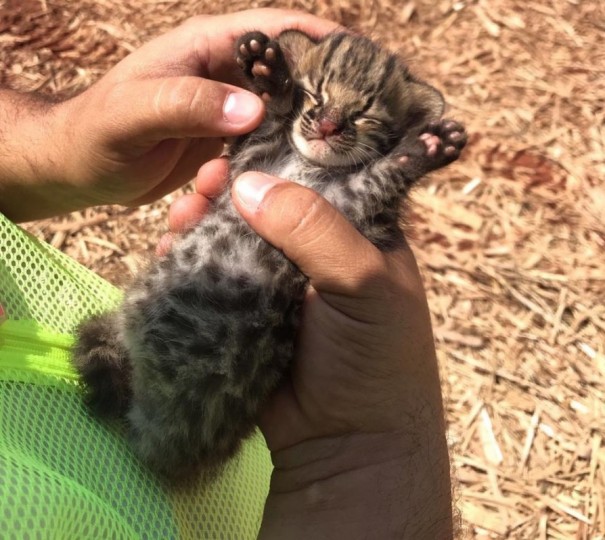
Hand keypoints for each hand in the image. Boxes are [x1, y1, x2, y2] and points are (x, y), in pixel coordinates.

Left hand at [0, 10, 339, 220]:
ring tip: (352, 154)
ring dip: (311, 133)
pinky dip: (285, 159)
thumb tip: (253, 109)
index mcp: (208, 48)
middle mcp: (226, 74)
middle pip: (293, 75)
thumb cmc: (95, 134)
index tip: (367, 66)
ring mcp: (229, 110)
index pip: (277, 32)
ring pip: (285, 114)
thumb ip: (186, 104)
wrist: (78, 168)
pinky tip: (306, 178)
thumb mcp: (133, 114)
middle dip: (329, 93)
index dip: (323, 43)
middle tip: (370, 122)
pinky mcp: (227, 142)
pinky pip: (266, 145)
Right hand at [166, 163, 452, 537]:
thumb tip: (248, 185)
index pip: (317, 180)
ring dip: (203, 221)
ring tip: (181, 214)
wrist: (347, 444)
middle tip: (204, 181)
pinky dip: (190, 261)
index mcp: (356, 235)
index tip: (241, 147)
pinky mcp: (244, 312)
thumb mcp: (364, 284)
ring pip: (233, 238)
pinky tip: (170, 250)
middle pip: (266, 206)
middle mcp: (315, 253)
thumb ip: (315, 229)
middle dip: (231, 190)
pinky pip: (213, 277)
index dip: (279, 161)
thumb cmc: (374, 358)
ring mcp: (276, 283)